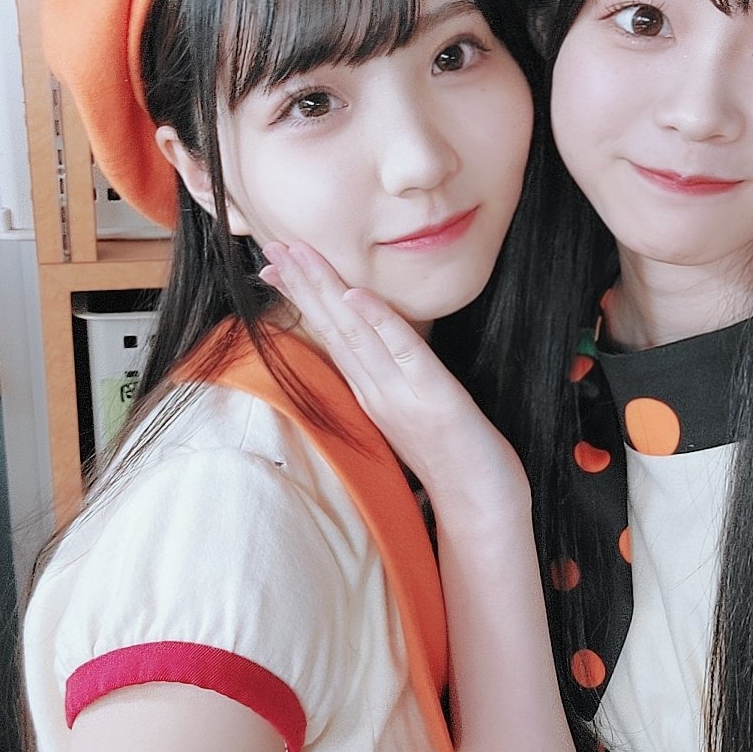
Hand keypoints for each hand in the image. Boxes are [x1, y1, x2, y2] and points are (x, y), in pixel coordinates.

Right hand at [260, 242, 529, 532]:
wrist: (482, 507)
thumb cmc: (452, 460)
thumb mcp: (411, 414)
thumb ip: (387, 383)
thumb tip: (371, 352)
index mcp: (370, 393)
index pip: (329, 336)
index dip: (301, 297)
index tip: (273, 264)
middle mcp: (377, 392)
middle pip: (332, 329)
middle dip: (301, 284)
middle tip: (270, 244)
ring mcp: (402, 396)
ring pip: (355, 334)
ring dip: (325, 291)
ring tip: (298, 255)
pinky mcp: (436, 399)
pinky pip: (403, 353)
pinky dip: (378, 321)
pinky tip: (355, 294)